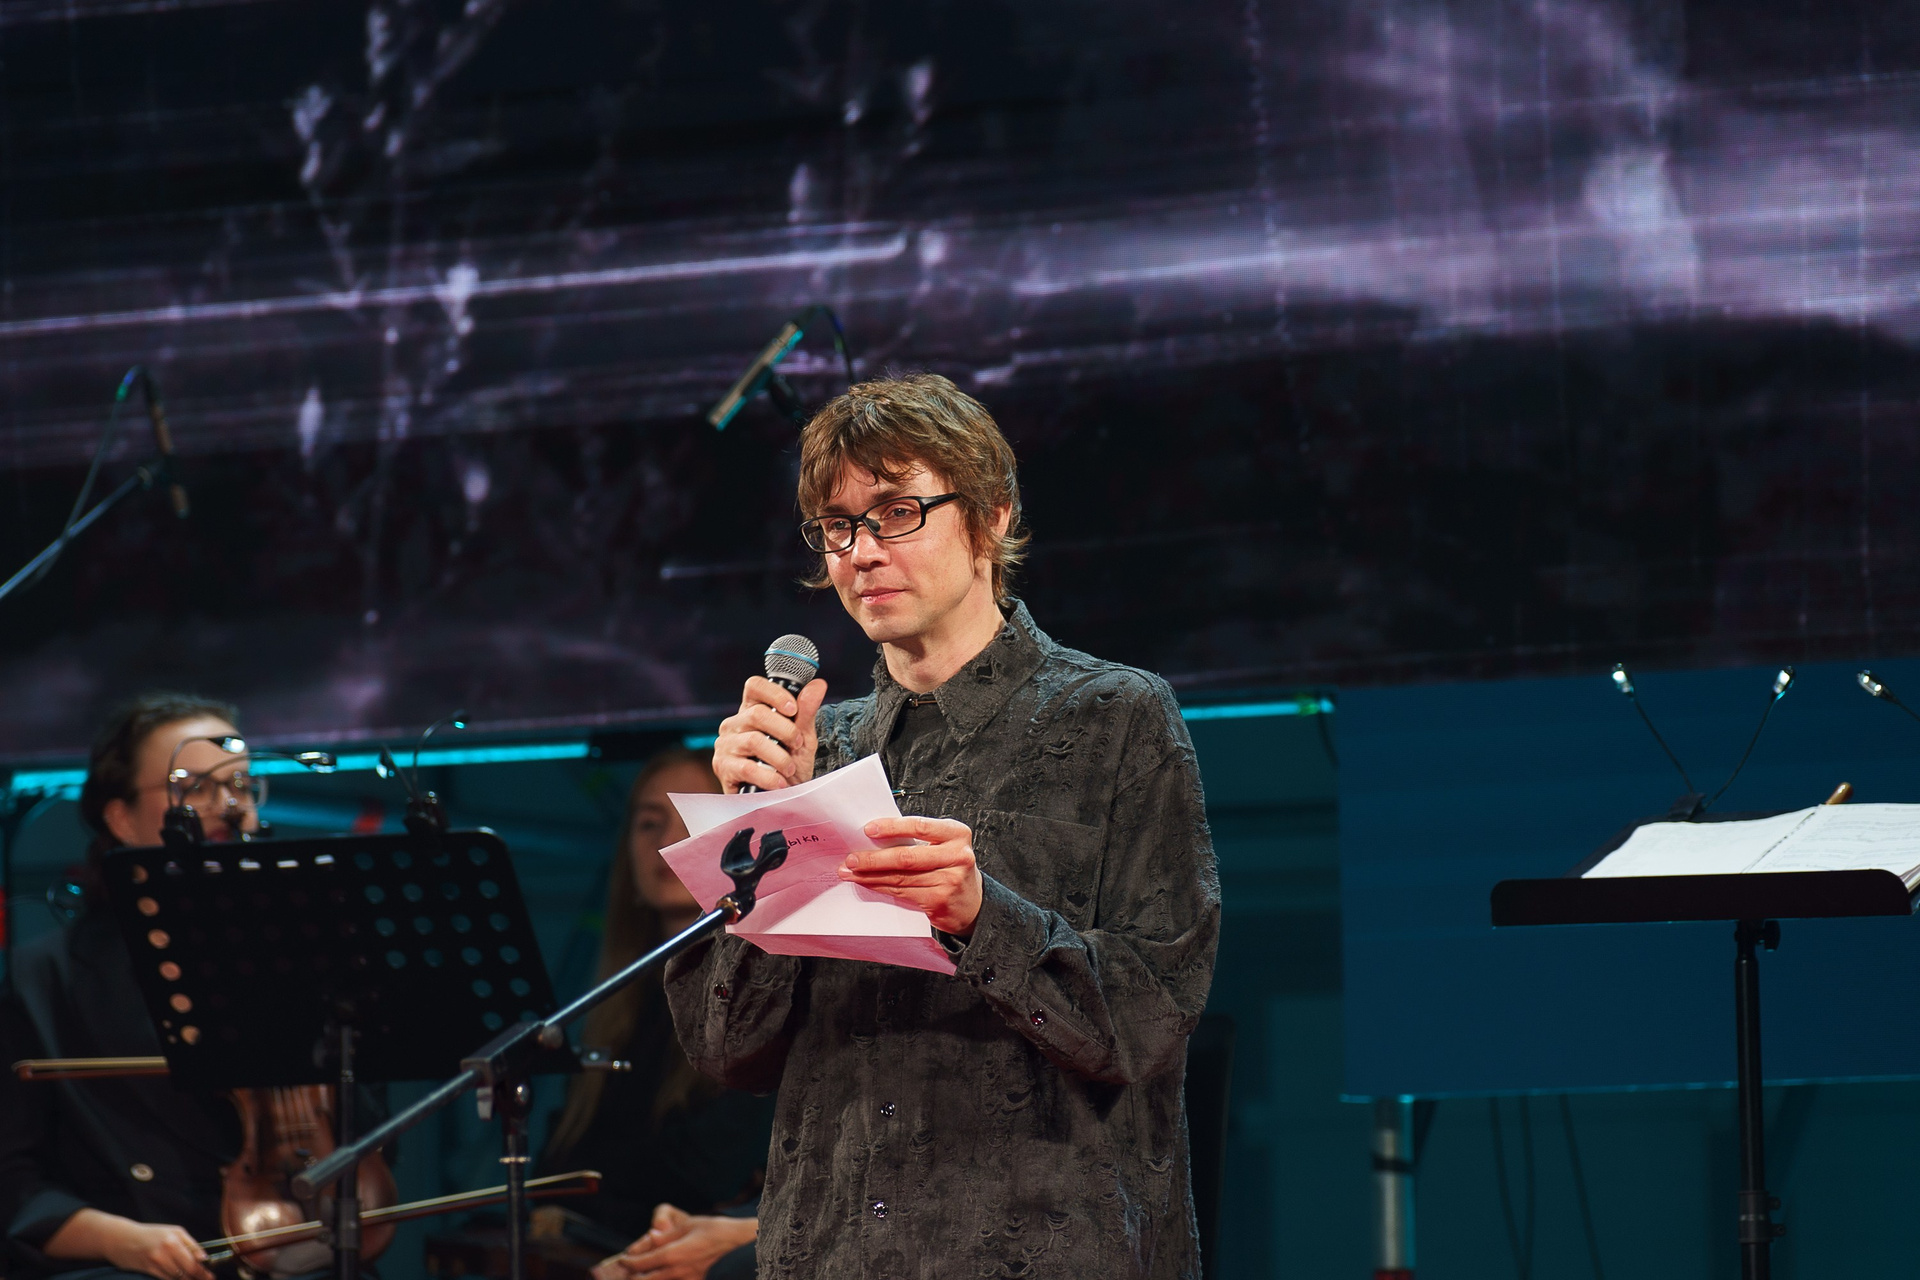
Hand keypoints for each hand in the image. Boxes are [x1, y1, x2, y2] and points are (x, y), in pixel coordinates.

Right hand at [84, 1215, 212, 1279]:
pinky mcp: (147, 1270)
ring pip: (177, 1277)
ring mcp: (156, 1261)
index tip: (211, 1276)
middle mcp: (166, 1250)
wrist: (122, 1239)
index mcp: (175, 1238)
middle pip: (188, 1270)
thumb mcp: (174, 1232)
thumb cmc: (151, 1234)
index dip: (204, 1270)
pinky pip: (164, 1279)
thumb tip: (204, 1257)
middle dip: (199, 1277)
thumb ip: (190, 1244)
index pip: (194, 1259)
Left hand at [592, 1203, 755, 1279]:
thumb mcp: (689, 1226)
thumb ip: (666, 1234)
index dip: (626, 1262)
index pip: (638, 1264)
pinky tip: (660, 1275)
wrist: (743, 1247)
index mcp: (671, 1255)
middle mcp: (675, 1273)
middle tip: (622, 1271)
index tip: (621, 1259)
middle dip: (630, 1277)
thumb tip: (648, 1238)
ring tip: (638, 1275)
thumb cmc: (718, 1232)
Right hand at [713, 676, 828, 793]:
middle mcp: (734, 724)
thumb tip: (818, 685)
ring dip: (779, 757)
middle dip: (785, 731)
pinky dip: (768, 776)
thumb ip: (806, 711)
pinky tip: (779, 783)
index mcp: (751, 710)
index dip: (775, 694)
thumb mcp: (802, 738)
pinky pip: (746, 767)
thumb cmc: (788, 765)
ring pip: (753, 741)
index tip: (793, 710)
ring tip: (789, 769)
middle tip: (797, 745)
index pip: (755, 686)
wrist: (781, 799)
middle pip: (757, 713)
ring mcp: (725, 745)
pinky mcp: (723, 768)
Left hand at [840, 815, 983, 936]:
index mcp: (957, 834)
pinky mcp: (939, 900)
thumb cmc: (951, 866)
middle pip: (907, 857)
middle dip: (873, 858)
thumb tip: (875, 837)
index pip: (920, 826)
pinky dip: (880, 887)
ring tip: (850, 872)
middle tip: (851, 859)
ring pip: (900, 878)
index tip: (868, 830)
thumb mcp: (943, 845)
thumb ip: (918, 838)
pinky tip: (867, 883)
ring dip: (871, 876)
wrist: (973, 902)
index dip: (892, 828)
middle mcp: (957, 856)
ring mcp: (950, 880)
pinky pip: (902, 892)